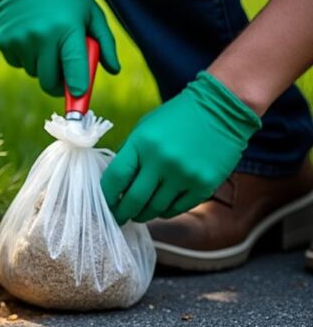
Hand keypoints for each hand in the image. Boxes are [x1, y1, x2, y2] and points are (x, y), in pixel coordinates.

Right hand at [0, 0, 118, 96]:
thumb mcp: (90, 11)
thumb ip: (104, 42)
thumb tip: (113, 71)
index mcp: (67, 29)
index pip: (74, 69)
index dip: (77, 89)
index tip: (79, 98)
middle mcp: (42, 37)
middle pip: (50, 81)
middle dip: (58, 84)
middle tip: (64, 75)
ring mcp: (21, 41)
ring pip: (34, 74)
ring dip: (42, 67)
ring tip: (46, 41)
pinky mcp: (6, 43)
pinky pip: (19, 64)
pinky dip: (26, 58)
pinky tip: (30, 37)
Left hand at [101, 72, 261, 224]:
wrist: (222, 108)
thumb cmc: (177, 118)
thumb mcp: (145, 129)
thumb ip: (130, 154)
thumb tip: (116, 184)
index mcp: (142, 144)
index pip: (115, 179)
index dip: (107, 196)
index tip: (105, 203)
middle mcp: (162, 161)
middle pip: (134, 200)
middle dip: (123, 213)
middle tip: (119, 217)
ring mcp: (185, 174)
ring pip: (156, 209)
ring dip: (144, 214)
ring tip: (140, 214)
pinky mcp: (204, 184)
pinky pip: (178, 208)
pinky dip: (166, 212)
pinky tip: (161, 209)